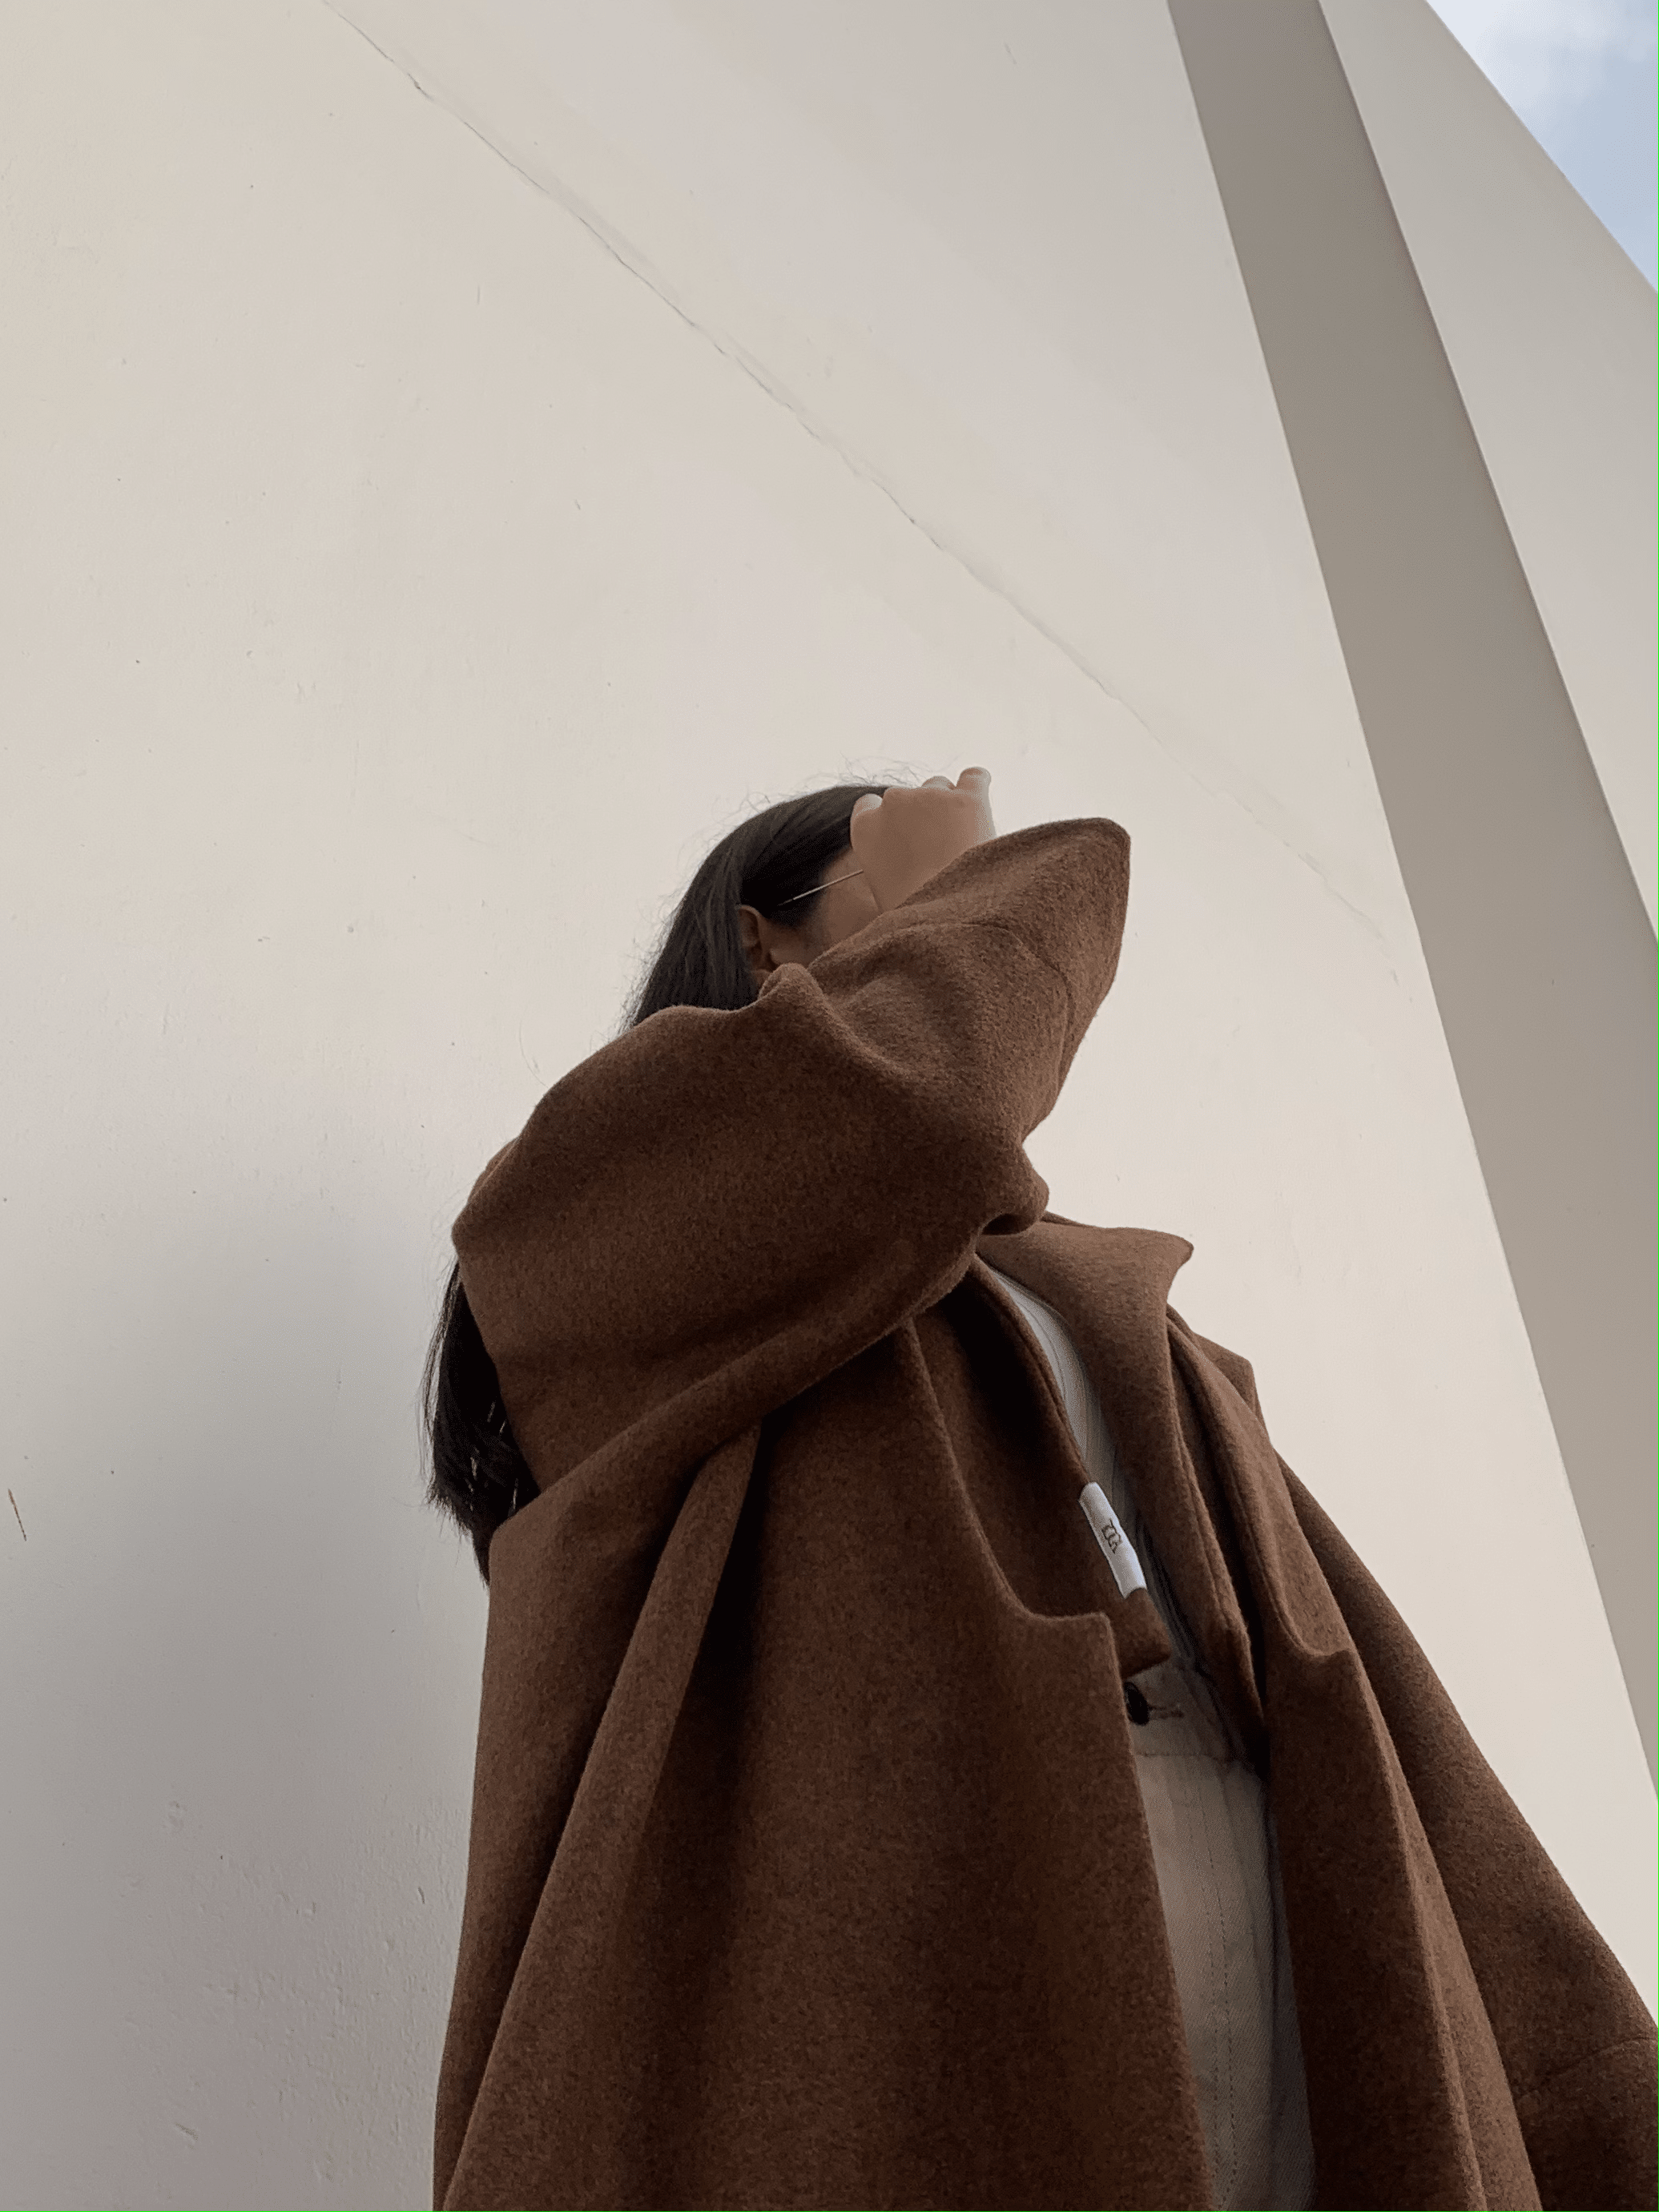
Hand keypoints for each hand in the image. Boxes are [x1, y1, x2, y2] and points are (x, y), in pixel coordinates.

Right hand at [849, 767, 996, 911]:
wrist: (948, 920)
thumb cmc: (914, 915)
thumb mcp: (881, 887)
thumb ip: (885, 857)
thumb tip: (904, 852)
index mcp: (865, 827)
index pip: (871, 804)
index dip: (892, 819)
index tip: (905, 835)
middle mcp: (893, 802)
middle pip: (909, 795)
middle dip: (923, 814)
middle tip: (940, 849)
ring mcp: (931, 796)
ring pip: (942, 788)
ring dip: (950, 807)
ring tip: (962, 844)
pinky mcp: (967, 798)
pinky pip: (974, 777)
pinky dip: (978, 786)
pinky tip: (980, 805)